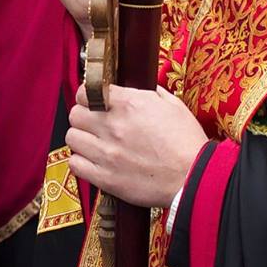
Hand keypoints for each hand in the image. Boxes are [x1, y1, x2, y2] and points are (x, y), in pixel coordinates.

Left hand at [66, 83, 206, 208]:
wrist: (194, 178)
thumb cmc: (187, 143)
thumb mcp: (173, 106)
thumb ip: (150, 93)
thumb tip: (138, 88)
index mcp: (128, 104)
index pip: (86, 91)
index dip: (87, 96)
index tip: (93, 102)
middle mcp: (112, 126)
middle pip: (75, 114)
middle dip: (83, 116)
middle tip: (94, 123)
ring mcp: (106, 153)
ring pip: (72, 138)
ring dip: (81, 139)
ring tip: (94, 143)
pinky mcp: (105, 178)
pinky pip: (75, 164)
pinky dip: (81, 162)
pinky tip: (93, 161)